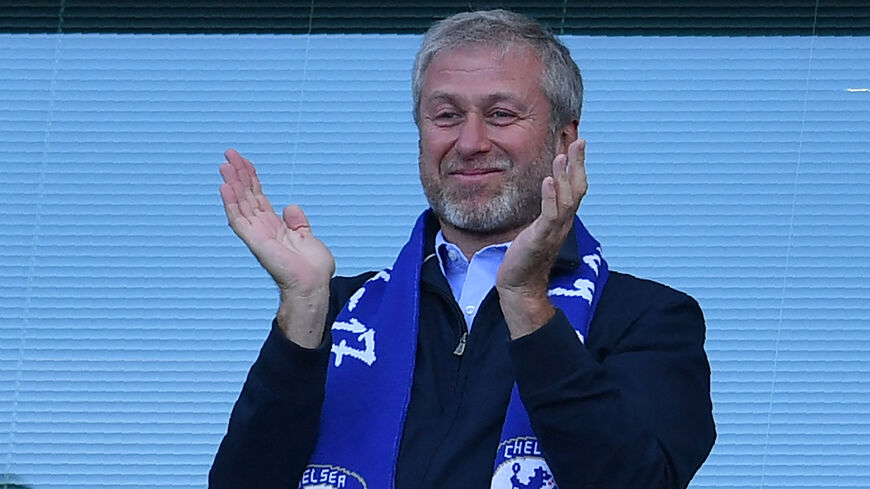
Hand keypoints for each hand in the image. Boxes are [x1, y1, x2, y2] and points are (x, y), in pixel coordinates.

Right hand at [219, 149, 334, 346]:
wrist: (313, 285)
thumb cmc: (312, 268)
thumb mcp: (307, 236)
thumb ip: (297, 221)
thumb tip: (290, 206)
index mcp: (274, 226)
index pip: (258, 197)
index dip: (251, 178)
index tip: (243, 161)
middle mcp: (262, 228)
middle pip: (246, 195)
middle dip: (238, 174)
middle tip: (229, 154)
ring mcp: (256, 234)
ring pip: (240, 203)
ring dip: (232, 183)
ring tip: (225, 164)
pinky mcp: (255, 241)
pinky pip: (239, 219)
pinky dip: (231, 203)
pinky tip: (225, 187)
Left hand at [496, 139, 587, 338]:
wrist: (520, 286)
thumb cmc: (525, 257)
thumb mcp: (537, 229)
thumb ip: (544, 212)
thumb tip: (544, 195)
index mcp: (562, 219)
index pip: (575, 188)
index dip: (577, 166)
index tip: (576, 144)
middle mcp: (563, 223)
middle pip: (578, 189)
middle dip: (579, 164)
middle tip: (580, 140)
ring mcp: (554, 231)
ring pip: (567, 199)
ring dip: (565, 176)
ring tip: (563, 155)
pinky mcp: (540, 239)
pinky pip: (549, 215)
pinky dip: (550, 197)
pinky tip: (547, 180)